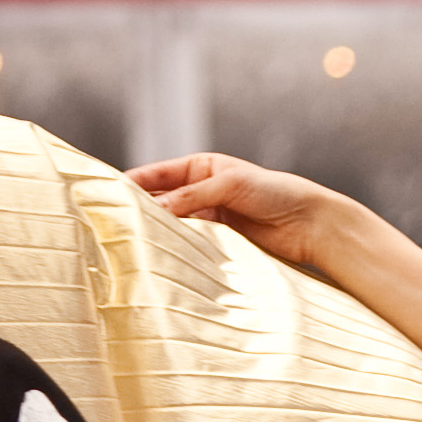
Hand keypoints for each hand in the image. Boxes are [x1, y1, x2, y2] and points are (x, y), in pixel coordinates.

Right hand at [132, 152, 367, 273]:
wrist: (314, 223)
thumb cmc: (278, 193)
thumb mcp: (230, 184)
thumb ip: (192, 196)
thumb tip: (155, 208)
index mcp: (202, 167)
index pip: (156, 175)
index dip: (131, 184)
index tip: (107, 196)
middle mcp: (201, 191)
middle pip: (160, 202)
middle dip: (140, 211)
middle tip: (114, 225)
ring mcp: (210, 218)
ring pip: (173, 224)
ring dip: (158, 232)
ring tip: (134, 242)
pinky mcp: (220, 241)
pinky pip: (191, 243)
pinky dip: (177, 247)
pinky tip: (164, 254)